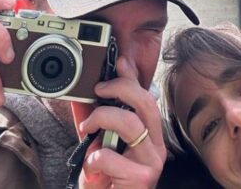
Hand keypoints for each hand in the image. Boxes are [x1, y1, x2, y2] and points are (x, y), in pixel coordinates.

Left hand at [71, 57, 165, 188]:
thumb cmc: (106, 181)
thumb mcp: (100, 145)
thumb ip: (98, 124)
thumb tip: (83, 96)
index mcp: (150, 136)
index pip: (146, 98)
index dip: (134, 78)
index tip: (120, 62)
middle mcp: (156, 146)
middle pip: (146, 102)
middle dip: (120, 88)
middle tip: (98, 90)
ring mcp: (152, 162)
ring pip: (130, 122)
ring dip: (102, 118)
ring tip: (87, 128)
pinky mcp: (142, 179)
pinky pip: (110, 155)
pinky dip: (94, 158)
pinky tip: (92, 167)